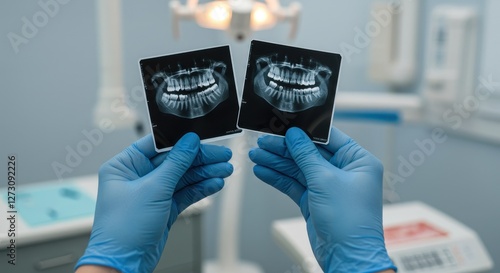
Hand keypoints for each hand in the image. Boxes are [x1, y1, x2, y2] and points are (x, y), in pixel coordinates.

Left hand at [75, 133, 232, 272]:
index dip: (181, 141)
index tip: (202, 138)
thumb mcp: (153, 189)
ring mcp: (152, 193)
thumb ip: (175, 163)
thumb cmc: (123, 229)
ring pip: (183, 177)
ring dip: (204, 173)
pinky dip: (200, 189)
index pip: (157, 145)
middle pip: (175, 160)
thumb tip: (189, 142)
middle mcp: (138, 177)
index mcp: (125, 165)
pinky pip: (185, 193)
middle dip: (200, 159)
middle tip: (221, 156)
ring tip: (225, 170)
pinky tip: (215, 183)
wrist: (124, 263)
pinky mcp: (163, 208)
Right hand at [249, 127, 395, 272]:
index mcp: (357, 161)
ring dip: (277, 162)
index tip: (285, 126)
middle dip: (284, 148)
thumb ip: (306, 155)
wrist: (347, 256)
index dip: (304, 131)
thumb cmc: (350, 221)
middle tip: (264, 141)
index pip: (328, 138)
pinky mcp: (315, 201)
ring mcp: (328, 187)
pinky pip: (294, 184)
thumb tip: (295, 136)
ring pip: (298, 169)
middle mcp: (344, 172)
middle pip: (309, 153)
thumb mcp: (325, 180)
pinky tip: (263, 171)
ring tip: (257, 155)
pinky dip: (278, 178)